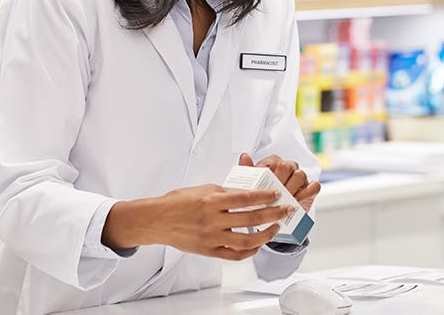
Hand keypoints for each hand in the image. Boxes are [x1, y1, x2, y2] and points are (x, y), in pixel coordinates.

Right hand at [102, 184, 293, 260]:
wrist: (157, 221)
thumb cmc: (177, 202)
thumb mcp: (202, 189)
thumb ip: (225, 192)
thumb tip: (246, 192)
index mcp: (212, 201)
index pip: (246, 198)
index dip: (265, 197)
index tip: (277, 195)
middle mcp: (213, 220)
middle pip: (251, 218)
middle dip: (273, 214)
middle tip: (286, 210)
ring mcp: (212, 238)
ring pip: (247, 239)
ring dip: (266, 234)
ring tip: (276, 227)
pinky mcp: (209, 251)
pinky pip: (234, 254)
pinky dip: (249, 250)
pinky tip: (258, 243)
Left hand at [239, 152, 320, 211]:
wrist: (274, 213)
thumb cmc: (263, 195)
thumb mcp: (252, 184)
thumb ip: (247, 170)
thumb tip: (244, 156)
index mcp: (274, 162)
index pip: (274, 161)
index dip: (270, 174)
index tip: (264, 185)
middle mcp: (289, 167)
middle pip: (288, 166)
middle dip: (280, 181)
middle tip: (274, 194)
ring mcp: (301, 178)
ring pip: (300, 175)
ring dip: (291, 188)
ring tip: (284, 200)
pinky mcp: (310, 189)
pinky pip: (314, 186)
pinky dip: (305, 194)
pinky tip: (296, 202)